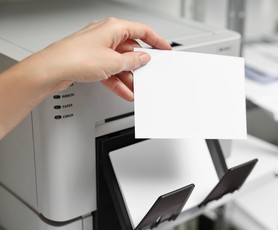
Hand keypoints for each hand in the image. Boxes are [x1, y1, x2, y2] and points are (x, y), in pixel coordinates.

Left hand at [38, 17, 171, 100]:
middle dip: (138, 66)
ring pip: (119, 63)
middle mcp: (105, 35)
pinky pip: (109, 71)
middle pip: (129, 50)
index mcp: (113, 27)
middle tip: (147, 75)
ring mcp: (97, 48)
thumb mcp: (113, 62)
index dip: (156, 40)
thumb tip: (142, 58)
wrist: (52, 70)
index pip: (141, 31)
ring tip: (135, 89)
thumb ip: (132, 61)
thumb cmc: (76, 57)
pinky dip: (117, 81)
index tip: (164, 49)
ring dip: (128, 77)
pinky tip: (124, 91)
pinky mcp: (90, 61)